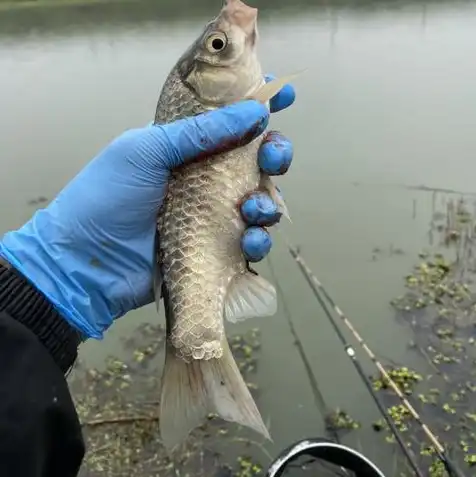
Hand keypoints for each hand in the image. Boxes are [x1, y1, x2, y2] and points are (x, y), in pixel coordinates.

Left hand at [0, 78, 294, 338]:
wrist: (86, 261)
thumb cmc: (107, 197)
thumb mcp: (146, 150)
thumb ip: (198, 131)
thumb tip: (253, 111)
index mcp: (187, 146)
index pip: (231, 119)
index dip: (260, 104)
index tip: (283, 94)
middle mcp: (205, 177)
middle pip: (257, 160)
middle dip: (275, 154)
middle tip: (272, 156)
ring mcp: (213, 213)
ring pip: (262, 200)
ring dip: (269, 202)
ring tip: (252, 208)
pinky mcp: (216, 246)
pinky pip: (252, 240)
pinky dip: (258, 239)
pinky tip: (247, 239)